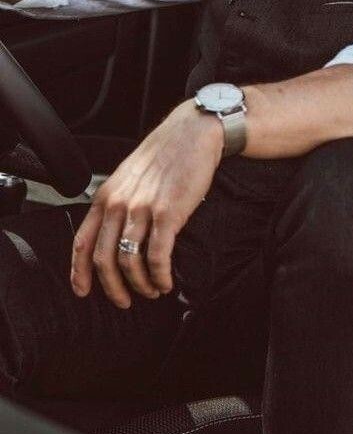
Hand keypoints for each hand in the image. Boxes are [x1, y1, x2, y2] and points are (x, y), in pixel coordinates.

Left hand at [70, 100, 222, 308]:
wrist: (192, 132)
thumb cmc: (165, 153)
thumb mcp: (129, 175)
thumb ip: (118, 201)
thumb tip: (114, 231)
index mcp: (106, 196)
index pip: (81, 242)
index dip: (79, 272)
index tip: (83, 291)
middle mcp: (118, 204)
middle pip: (103, 260)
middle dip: (113, 288)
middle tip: (125, 301)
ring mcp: (142, 209)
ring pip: (129, 263)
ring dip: (141, 285)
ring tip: (152, 290)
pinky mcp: (167, 213)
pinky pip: (157, 256)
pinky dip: (160, 276)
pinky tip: (166, 282)